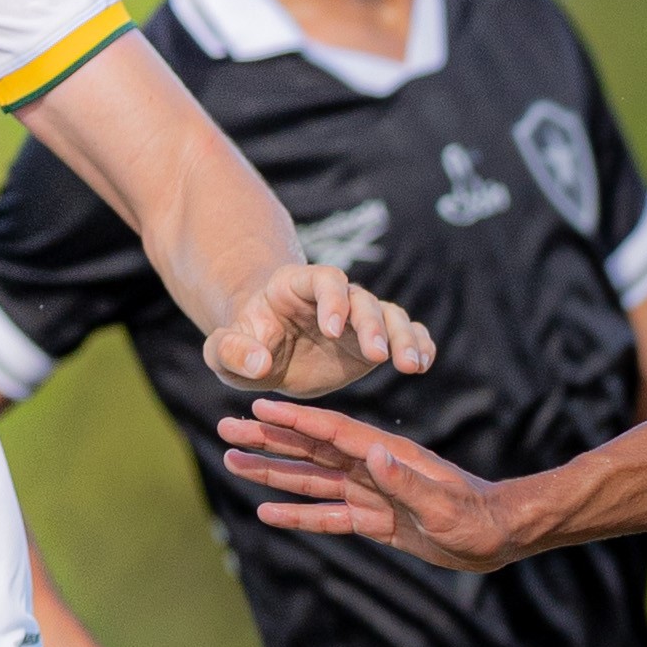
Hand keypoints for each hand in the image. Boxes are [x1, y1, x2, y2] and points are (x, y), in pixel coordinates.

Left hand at [205, 259, 438, 400]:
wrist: (266, 354)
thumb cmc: (244, 347)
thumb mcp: (222, 353)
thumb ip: (231, 352)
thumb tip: (259, 363)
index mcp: (296, 287)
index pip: (324, 280)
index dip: (332, 300)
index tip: (333, 330)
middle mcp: (335, 298)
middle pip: (362, 300)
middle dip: (372, 326)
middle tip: (378, 356)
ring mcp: (359, 319)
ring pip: (391, 316)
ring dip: (404, 337)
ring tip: (412, 366)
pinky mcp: (375, 341)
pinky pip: (405, 335)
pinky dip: (419, 344)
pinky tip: (423, 363)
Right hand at [219, 397, 514, 573]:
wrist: (498, 537)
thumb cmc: (476, 517)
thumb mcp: (442, 503)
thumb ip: (406, 482)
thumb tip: (373, 455)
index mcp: (387, 456)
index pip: (332, 434)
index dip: (295, 421)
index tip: (257, 407)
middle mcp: (372, 469)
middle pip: (310, 451)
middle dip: (269, 440)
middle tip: (226, 430)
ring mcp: (371, 494)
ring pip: (311, 481)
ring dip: (273, 473)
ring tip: (233, 463)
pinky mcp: (374, 520)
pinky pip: (327, 516)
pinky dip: (297, 514)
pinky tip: (267, 511)